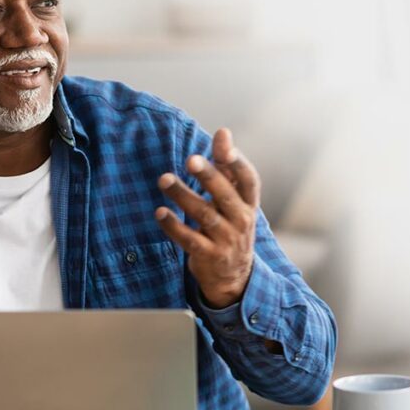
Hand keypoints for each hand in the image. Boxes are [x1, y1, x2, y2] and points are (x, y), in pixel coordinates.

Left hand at [156, 128, 260, 307]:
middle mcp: (241, 221)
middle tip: (191, 159)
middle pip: (225, 196)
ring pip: (204, 215)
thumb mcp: (234, 200)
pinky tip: (160, 212)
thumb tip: (223, 132)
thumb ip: (226, 167)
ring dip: (183, 196)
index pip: (249, 181)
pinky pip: (190, 240)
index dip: (237, 162)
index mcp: (249, 204)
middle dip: (209, 177)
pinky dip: (174, 226)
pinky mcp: (209, 256)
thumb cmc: (231, 226)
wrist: (234, 277)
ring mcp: (226, 240)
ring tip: (164, 180)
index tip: (223, 144)